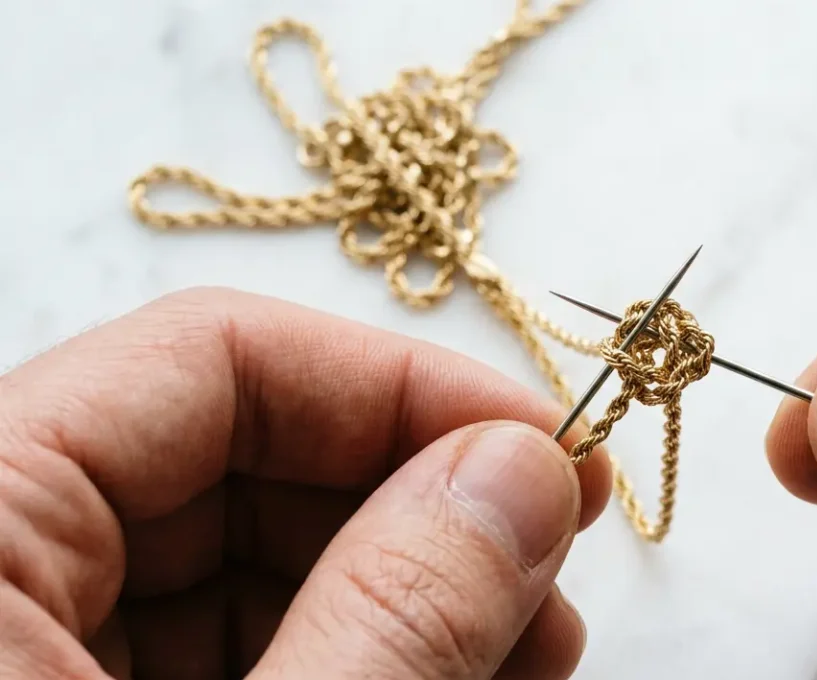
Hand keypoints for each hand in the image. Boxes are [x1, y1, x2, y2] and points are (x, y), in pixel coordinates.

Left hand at [0, 288, 612, 678]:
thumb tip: (524, 475)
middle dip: (425, 508)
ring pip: (242, 568)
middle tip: (554, 562)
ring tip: (537, 646)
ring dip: (413, 590)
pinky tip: (458, 673)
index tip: (545, 447)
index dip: (403, 388)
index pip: (207, 358)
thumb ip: (389, 615)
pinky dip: (356, 657)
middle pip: (234, 462)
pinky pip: (225, 653)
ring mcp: (23, 650)